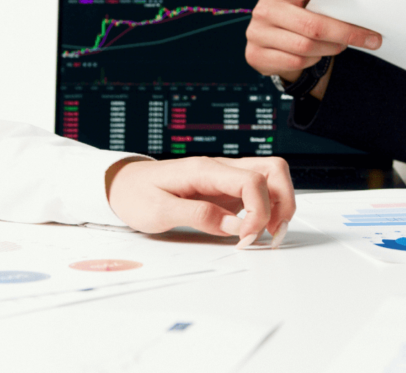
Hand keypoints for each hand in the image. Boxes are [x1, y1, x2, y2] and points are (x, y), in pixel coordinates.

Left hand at [105, 156, 295, 247]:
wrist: (122, 185)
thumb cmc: (136, 195)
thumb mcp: (158, 212)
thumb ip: (198, 216)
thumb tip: (235, 226)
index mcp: (204, 169)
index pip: (251, 181)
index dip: (259, 211)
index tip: (247, 237)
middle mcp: (220, 168)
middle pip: (273, 169)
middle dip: (284, 202)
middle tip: (272, 233)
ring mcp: (225, 177)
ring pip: (271, 177)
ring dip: (280, 204)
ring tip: (269, 233)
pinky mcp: (225, 188)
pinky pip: (259, 190)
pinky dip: (267, 208)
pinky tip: (257, 229)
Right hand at [245, 0, 381, 95]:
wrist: (266, 37)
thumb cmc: (292, 13)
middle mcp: (265, 10)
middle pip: (312, 25)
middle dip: (346, 32)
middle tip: (370, 38)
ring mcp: (258, 34)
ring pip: (306, 47)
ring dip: (331, 48)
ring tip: (342, 44)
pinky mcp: (257, 55)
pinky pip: (296, 61)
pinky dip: (313, 59)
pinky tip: (318, 53)